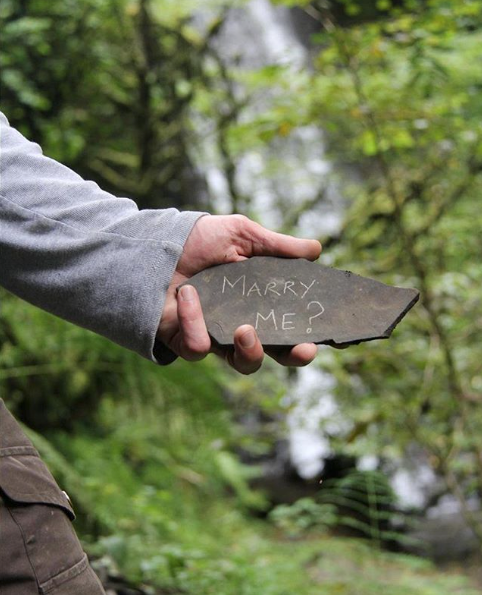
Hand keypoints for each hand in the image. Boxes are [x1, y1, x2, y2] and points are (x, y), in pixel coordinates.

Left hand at [157, 215, 321, 373]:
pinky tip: (188, 294)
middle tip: (303, 349)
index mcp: (258, 302)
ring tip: (246, 329)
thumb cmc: (198, 240)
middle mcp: (240, 323)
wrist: (153, 244)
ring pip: (241, 363)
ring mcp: (214, 336)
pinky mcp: (186, 342)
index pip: (290, 325)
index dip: (308, 335)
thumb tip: (316, 250)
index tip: (325, 338)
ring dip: (250, 351)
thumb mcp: (241, 234)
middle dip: (292, 356)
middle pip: (274, 354)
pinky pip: (197, 347)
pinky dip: (194, 321)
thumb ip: (276, 246)